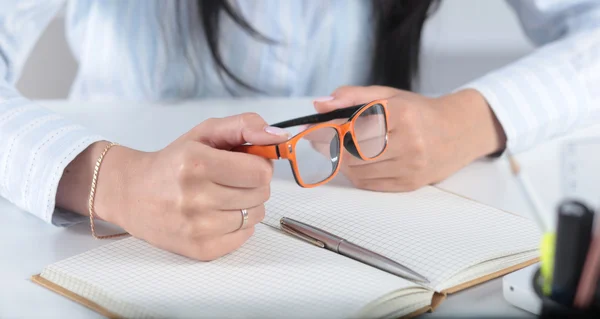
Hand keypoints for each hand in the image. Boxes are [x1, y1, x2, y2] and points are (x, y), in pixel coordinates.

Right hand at [57, 113, 288, 260]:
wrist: (131, 194)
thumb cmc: (173, 161)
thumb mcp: (205, 133)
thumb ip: (245, 126)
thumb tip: (279, 135)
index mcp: (196, 163)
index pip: (260, 172)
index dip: (259, 165)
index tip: (245, 163)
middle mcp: (194, 197)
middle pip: (261, 194)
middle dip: (254, 184)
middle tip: (232, 180)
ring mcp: (197, 227)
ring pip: (256, 216)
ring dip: (247, 205)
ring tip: (223, 197)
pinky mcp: (200, 249)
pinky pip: (244, 237)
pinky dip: (238, 226)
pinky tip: (218, 215)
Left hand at [313, 86, 506, 191]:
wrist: (457, 132)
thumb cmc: (417, 112)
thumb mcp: (387, 95)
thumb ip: (351, 96)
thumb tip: (319, 104)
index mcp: (402, 114)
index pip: (353, 126)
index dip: (329, 130)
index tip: (313, 128)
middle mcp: (409, 143)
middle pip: (352, 152)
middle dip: (330, 146)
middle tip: (320, 139)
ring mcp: (410, 166)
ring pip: (357, 171)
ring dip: (341, 161)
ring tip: (342, 148)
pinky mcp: (409, 184)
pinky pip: (368, 183)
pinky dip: (355, 173)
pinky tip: (357, 161)